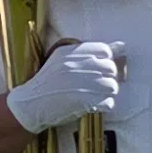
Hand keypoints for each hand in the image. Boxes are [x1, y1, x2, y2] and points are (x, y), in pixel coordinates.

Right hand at [7, 38, 121, 130]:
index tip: (96, 69)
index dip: (104, 60)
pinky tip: (92, 105)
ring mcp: (81, 83)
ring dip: (106, 93)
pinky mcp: (85, 101)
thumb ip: (88, 53)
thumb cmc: (46, 83)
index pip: (103, 50)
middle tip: (94, 85)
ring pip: (112, 86)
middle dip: (106, 77)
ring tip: (93, 96)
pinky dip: (103, 105)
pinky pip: (109, 102)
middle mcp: (76, 65)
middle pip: (110, 68)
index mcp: (69, 52)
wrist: (29, 105)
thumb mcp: (61, 60)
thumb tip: (122, 46)